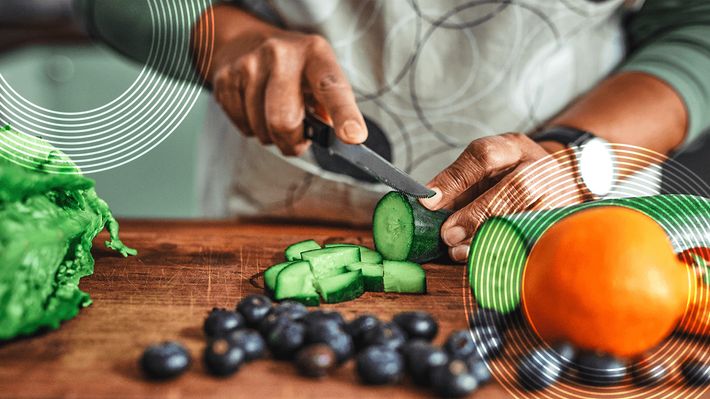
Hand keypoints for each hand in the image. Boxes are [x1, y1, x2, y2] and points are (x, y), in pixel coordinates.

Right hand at [210, 29, 366, 155]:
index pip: (331, 88)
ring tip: (273, 113)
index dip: (343, 115)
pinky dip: (252, 128)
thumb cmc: (293, 68)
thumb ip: (331, 105)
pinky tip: (255, 108)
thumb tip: (338, 136)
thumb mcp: (319, 73)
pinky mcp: (225, 80)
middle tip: (297, 140)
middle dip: (292, 143)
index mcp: (314, 54)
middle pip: (284, 122)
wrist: (244, 42)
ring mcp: (249, 65)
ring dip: (271, 135)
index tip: (353, 137)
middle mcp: (280, 55)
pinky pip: (243, 127)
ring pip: (262, 131)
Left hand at [419, 133, 585, 261]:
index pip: (485, 156)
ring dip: (491, 238)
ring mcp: (560, 197)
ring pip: (530, 217)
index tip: (429, 201)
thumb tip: (429, 207)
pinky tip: (484, 261)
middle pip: (517, 186)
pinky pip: (534, 243)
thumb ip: (458, 186)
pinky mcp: (561, 226)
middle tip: (448, 234)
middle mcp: (543, 169)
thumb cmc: (509, 179)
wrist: (557, 186)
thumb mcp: (484, 172)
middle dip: (478, 213)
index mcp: (516, 148)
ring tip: (460, 252)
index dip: (454, 179)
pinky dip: (505, 255)